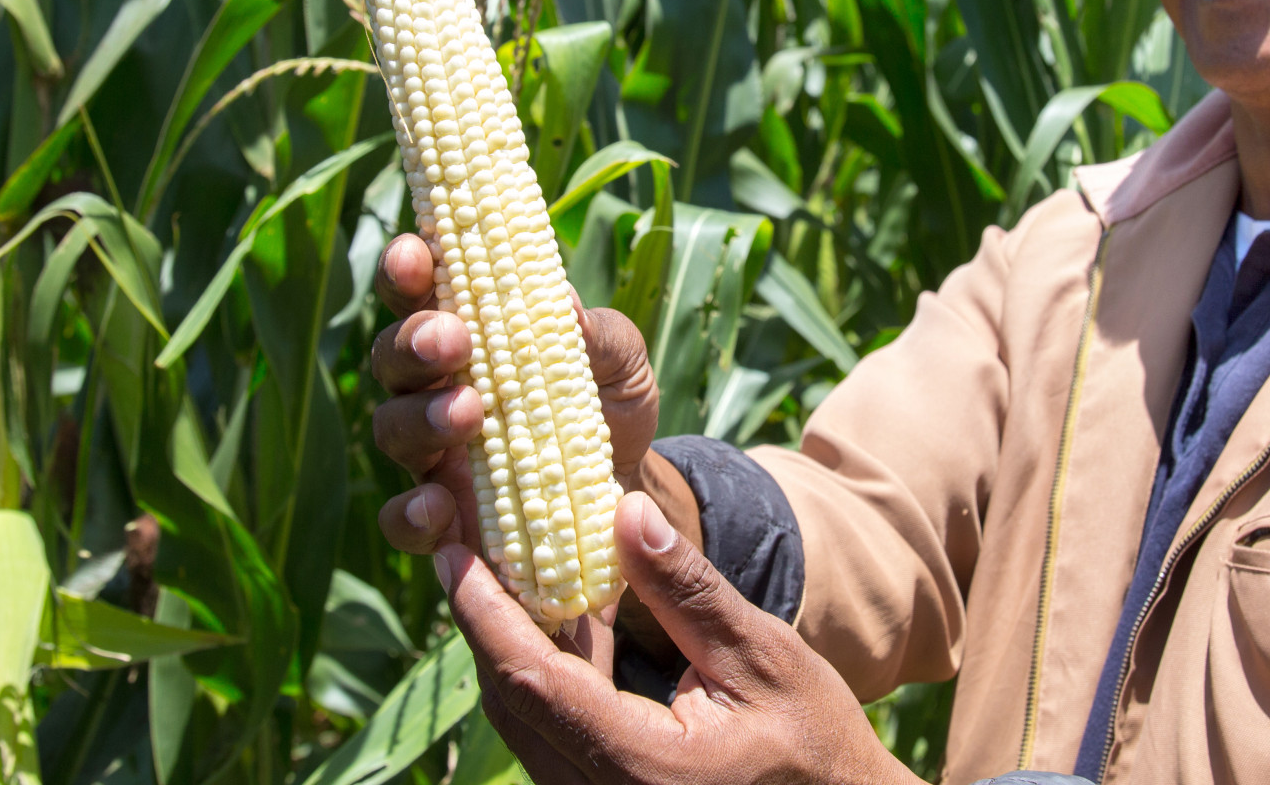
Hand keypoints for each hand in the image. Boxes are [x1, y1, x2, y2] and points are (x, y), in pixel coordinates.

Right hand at [368, 233, 663, 557]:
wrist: (629, 491)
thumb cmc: (610, 405)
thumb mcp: (622, 362)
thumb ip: (596, 332)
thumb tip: (563, 302)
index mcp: (470, 330)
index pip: (420, 288)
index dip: (408, 266)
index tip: (418, 253)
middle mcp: (436, 385)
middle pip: (392, 355)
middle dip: (414, 341)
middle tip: (454, 340)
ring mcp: (432, 452)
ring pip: (390, 427)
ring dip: (419, 416)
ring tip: (469, 414)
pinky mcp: (443, 516)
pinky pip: (400, 519)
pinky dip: (411, 512)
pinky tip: (440, 507)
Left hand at [437, 491, 917, 784]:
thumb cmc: (816, 744)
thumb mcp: (761, 655)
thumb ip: (685, 589)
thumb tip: (623, 510)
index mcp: (641, 768)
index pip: (532, 682)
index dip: (483, 613)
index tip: (452, 552)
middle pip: (511, 704)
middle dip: (485, 623)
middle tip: (468, 545)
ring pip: (524, 724)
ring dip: (513, 650)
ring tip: (504, 569)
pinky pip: (551, 739)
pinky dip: (546, 681)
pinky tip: (561, 626)